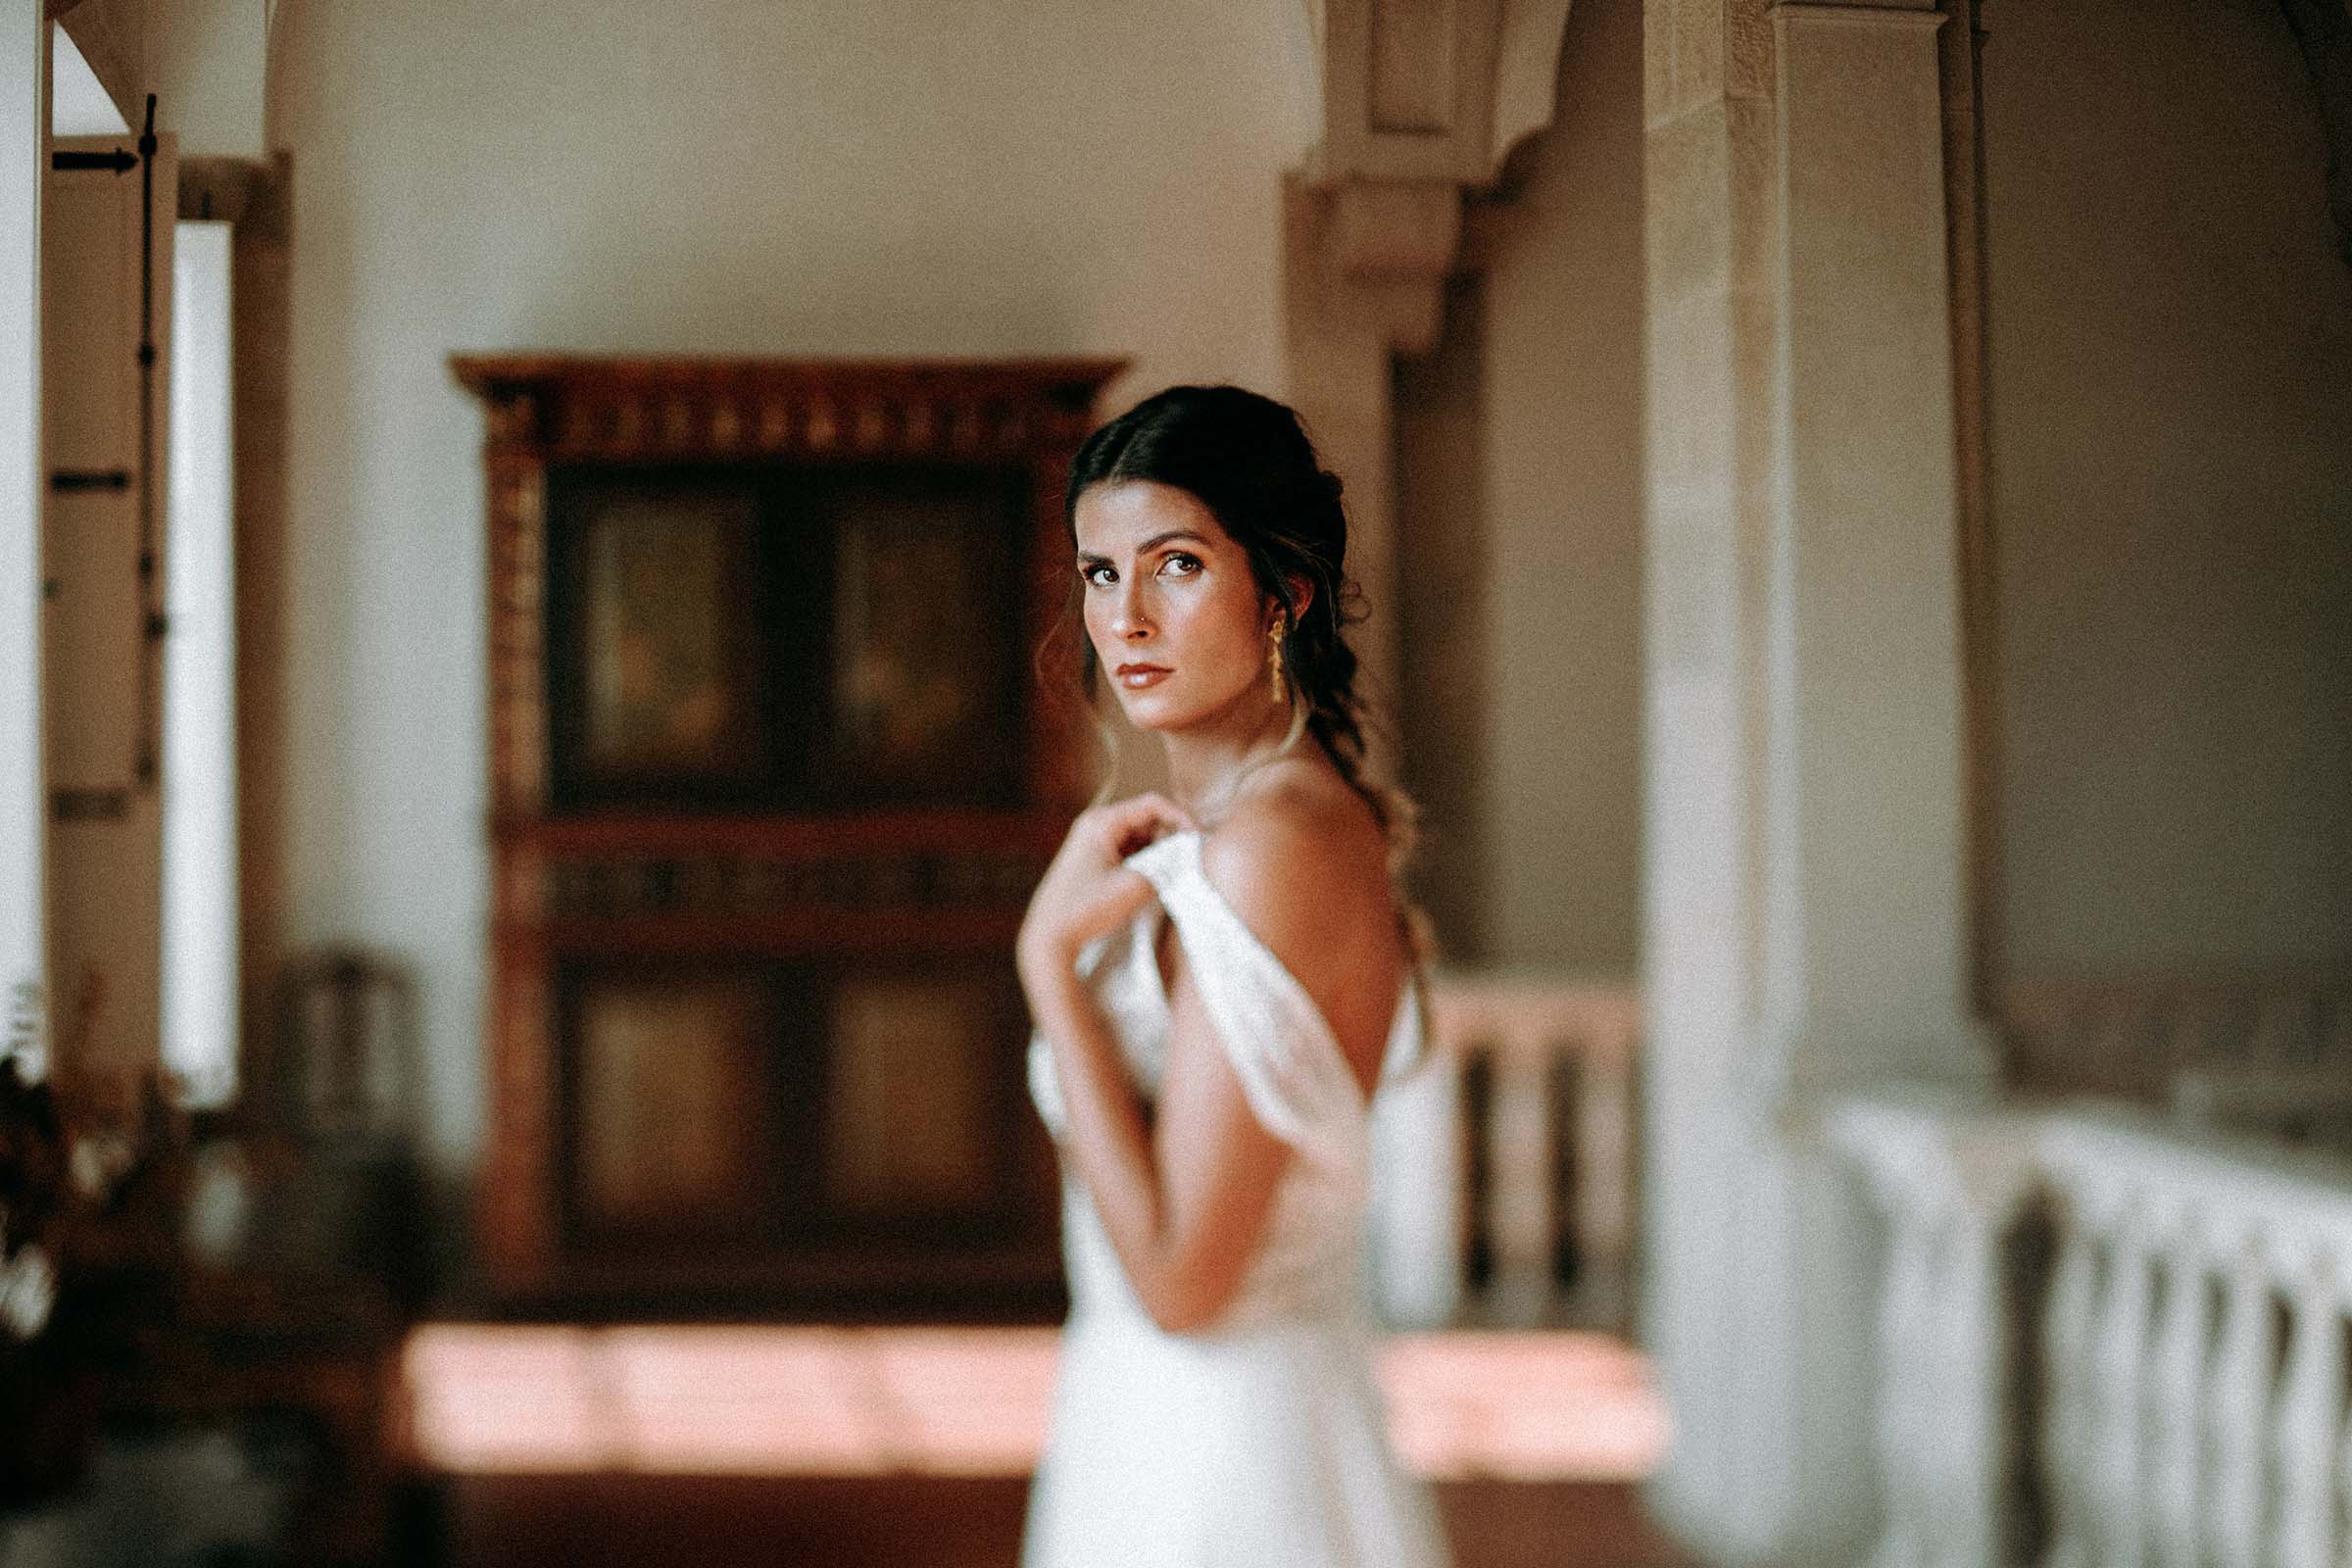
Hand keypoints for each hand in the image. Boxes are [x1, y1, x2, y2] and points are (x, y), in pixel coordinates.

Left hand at [1018, 793, 1195, 979]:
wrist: (1049, 938)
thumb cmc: (1087, 909)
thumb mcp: (1135, 886)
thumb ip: (1167, 865)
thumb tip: (1189, 854)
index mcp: (1102, 822)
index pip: (1153, 805)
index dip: (1181, 818)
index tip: (1199, 840)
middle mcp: (1095, 826)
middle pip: (1147, 820)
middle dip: (1170, 838)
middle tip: (1187, 862)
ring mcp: (1093, 843)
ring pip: (1140, 838)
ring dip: (1159, 853)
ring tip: (1172, 876)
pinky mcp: (1094, 862)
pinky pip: (1129, 853)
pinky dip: (1145, 864)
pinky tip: (1154, 883)